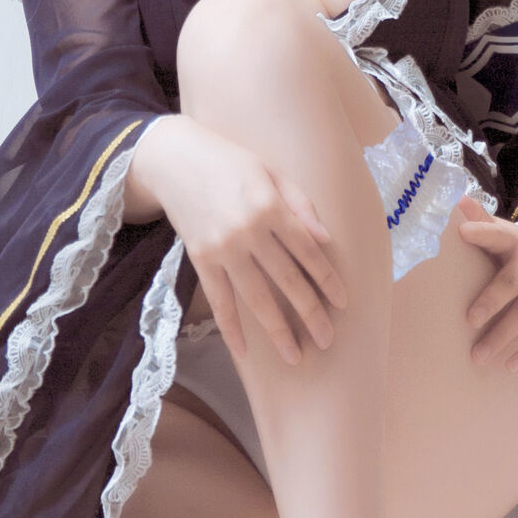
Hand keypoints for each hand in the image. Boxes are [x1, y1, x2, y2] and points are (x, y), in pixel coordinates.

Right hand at [128, 116, 347, 366]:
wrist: (175, 160)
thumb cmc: (230, 164)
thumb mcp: (272, 173)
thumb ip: (301, 206)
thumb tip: (325, 240)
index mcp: (270, 206)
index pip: (307, 251)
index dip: (327, 279)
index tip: (342, 303)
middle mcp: (248, 231)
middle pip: (287, 279)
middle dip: (310, 313)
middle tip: (328, 340)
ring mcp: (222, 249)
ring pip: (256, 297)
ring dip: (277, 330)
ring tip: (295, 356)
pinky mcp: (200, 259)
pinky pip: (219, 300)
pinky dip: (231, 327)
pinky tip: (244, 350)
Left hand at [455, 203, 517, 367]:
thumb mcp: (504, 235)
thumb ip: (482, 222)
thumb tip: (458, 200)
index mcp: (517, 240)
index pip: (498, 234)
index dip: (482, 231)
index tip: (463, 231)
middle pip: (513, 282)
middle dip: (491, 303)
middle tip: (469, 322)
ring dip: (503, 336)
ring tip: (478, 356)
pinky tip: (510, 364)